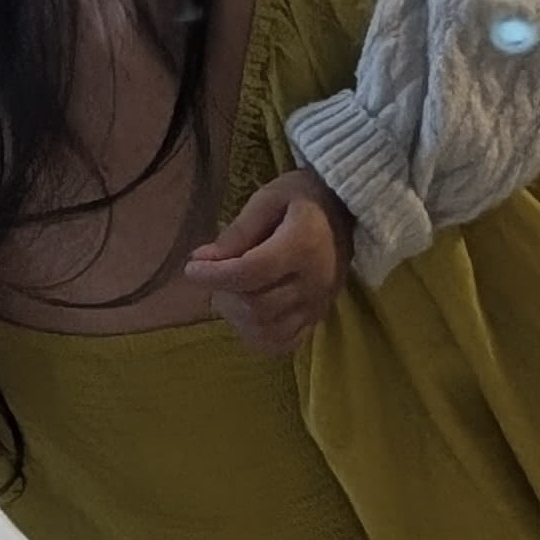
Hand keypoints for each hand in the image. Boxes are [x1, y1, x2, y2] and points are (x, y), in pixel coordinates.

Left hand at [183, 167, 354, 354]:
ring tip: (229, 292)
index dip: (215, 275)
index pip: (251, 273)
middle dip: (224, 294)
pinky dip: (259, 336)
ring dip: (237, 317)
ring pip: (268, 330)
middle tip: (212, 275)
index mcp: (302, 246)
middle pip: (258, 306)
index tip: (191, 269)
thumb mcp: (268, 198)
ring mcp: (319, 305)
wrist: (347, 209)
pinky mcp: (319, 317)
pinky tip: (248, 315)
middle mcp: (314, 282)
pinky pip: (285, 343)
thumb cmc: (304, 196)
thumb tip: (203, 260)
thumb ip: (238, 231)